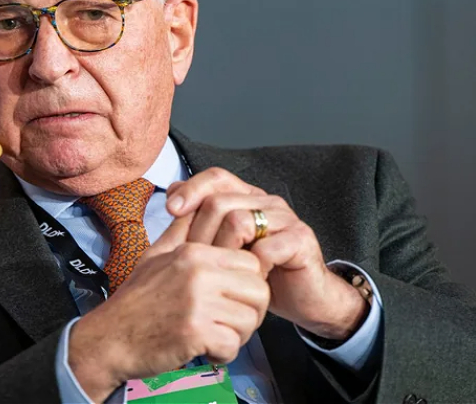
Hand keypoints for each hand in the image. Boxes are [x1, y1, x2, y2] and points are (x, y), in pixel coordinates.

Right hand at [68, 214, 269, 402]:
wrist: (109, 337)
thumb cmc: (135, 300)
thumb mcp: (157, 254)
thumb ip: (182, 230)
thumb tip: (193, 202)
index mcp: (194, 253)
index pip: (251, 263)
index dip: (248, 283)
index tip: (232, 298)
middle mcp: (198, 273)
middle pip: (258, 290)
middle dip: (250, 311)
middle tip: (230, 321)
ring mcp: (197, 302)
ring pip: (250, 320)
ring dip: (237, 335)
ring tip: (215, 336)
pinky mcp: (195, 332)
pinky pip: (233, 345)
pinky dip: (223, 354)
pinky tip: (206, 350)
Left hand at [165, 167, 368, 340]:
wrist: (304, 298)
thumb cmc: (258, 272)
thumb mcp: (224, 246)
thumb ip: (200, 220)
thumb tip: (171, 193)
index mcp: (247, 197)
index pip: (216, 177)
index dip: (191, 189)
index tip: (170, 209)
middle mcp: (266, 201)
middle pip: (221, 200)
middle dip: (201, 232)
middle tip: (195, 259)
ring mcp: (285, 218)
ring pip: (240, 220)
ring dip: (223, 251)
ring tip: (219, 272)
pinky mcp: (301, 239)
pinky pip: (266, 248)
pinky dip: (251, 268)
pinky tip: (246, 281)